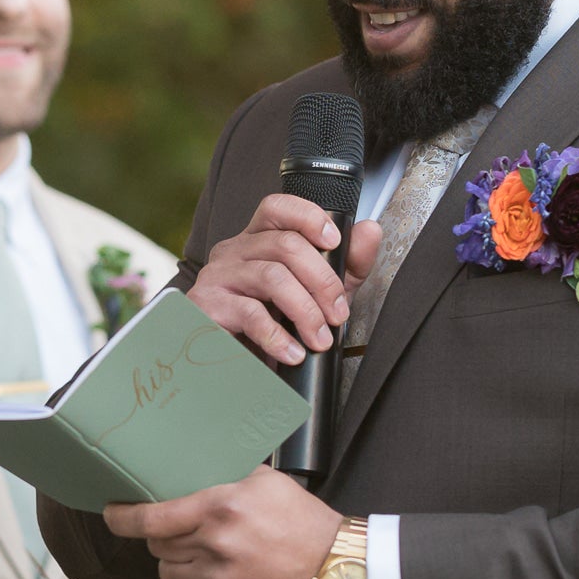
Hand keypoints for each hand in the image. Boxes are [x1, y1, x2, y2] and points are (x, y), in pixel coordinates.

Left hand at [102, 469, 342, 578]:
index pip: (151, 519)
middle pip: (159, 550)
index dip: (123, 518)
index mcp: (221, 511)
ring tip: (213, 560)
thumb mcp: (268, 484)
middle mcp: (216, 551)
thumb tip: (185, 475)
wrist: (343, 577)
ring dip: (182, 568)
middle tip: (191, 536)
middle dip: (167, 541)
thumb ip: (224, 478)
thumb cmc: (306, 526)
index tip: (111, 514)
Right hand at [187, 193, 384, 366]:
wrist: (232, 371)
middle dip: (322, 281)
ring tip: (320, 339)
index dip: (308, 217)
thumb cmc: (274, 324)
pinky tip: (293, 352)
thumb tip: (370, 230)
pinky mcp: (207, 306)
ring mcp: (217, 276)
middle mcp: (234, 251)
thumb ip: (347, 264)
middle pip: (284, 244)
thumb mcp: (318, 293)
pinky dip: (279, 336)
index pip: (276, 207)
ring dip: (306, 311)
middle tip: (338, 315)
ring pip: (271, 277)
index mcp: (256, 240)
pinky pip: (250, 313)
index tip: (335, 242)